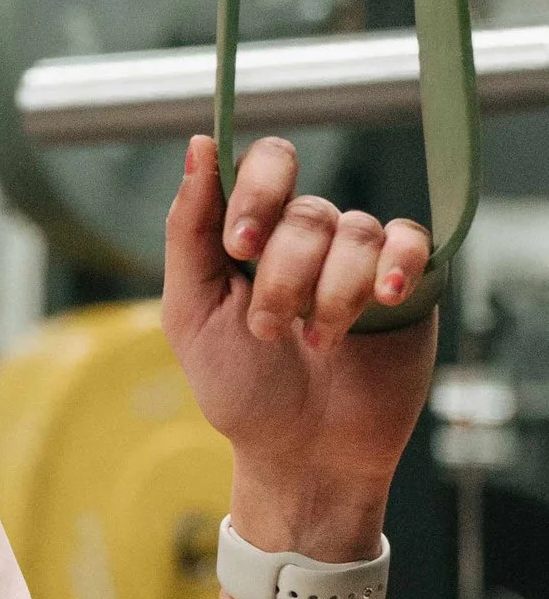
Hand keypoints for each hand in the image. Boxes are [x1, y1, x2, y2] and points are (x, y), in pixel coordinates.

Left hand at [161, 133, 436, 558]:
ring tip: (315, 345)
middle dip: (283, 274)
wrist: (300, 454)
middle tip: (269, 328)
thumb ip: (188, 231)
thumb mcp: (191, 313)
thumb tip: (200, 145)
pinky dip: (396, 265)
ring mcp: (360, 255)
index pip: (266, 163)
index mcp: (254, 233)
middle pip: (307, 210)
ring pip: (355, 232)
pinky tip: (383, 298)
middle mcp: (309, 235)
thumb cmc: (241, 388)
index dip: (256, 192)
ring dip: (327, 298)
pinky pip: (411, 241)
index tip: (240, 244)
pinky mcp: (408, 282)